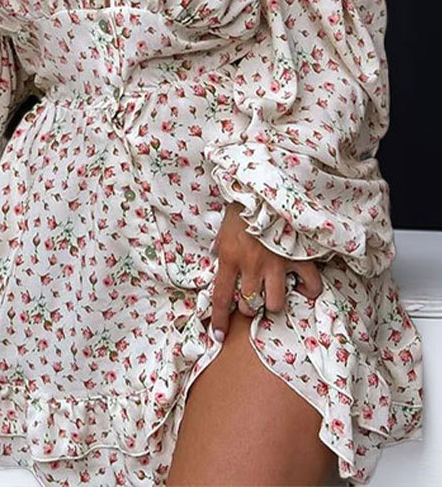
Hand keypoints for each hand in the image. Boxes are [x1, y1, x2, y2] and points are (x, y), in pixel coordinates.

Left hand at [210, 202, 322, 341]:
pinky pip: (309, 285)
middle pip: (249, 306)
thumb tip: (215, 259)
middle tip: (250, 298)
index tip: (219, 336)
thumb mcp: (223, 226)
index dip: (219, 320)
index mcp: (229, 258)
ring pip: (275, 304)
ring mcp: (276, 265)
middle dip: (248, 307)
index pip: (221, 297)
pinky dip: (308, 290)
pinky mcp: (298, 259)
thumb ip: (220, 246)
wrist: (266, 188)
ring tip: (272, 294)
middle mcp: (251, 266)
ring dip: (272, 303)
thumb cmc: (242, 204)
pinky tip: (303, 287)